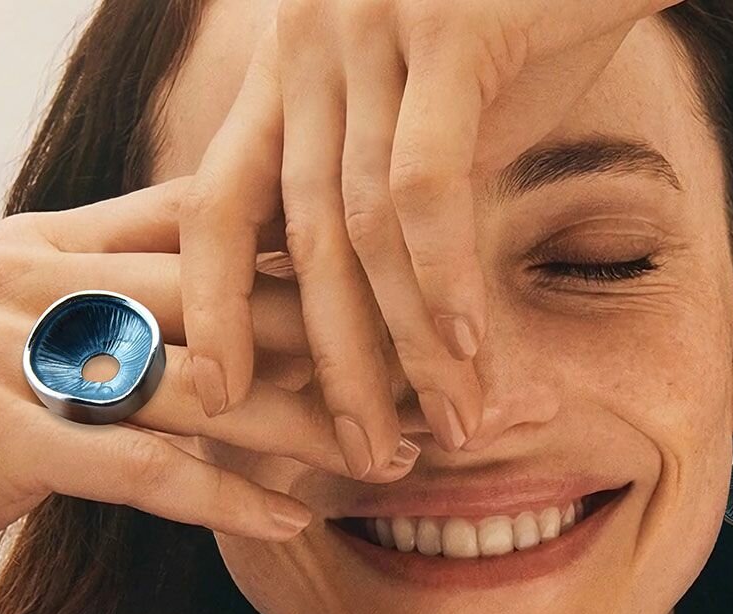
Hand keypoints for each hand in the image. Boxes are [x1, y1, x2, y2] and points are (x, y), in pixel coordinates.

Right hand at [0, 179, 418, 613]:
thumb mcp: (43, 357)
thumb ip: (128, 320)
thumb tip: (255, 333)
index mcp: (38, 245)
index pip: (197, 226)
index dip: (299, 261)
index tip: (389, 306)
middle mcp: (18, 277)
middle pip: (216, 302)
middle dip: (328, 349)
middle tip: (417, 391)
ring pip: (192, 385)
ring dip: (303, 429)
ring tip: (385, 460)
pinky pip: (138, 466)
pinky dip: (223, 496)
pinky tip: (292, 520)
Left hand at [177, 0, 680, 472]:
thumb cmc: (519, 21)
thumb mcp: (432, 116)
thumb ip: (388, 195)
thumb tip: (379, 306)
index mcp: (288, 71)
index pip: (217, 205)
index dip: (213, 307)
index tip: (215, 395)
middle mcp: (309, 47)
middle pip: (300, 237)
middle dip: (332, 361)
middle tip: (362, 452)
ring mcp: (369, 29)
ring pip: (366, 227)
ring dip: (409, 342)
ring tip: (446, 423)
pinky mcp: (447, 27)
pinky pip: (429, 184)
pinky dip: (446, 275)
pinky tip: (470, 346)